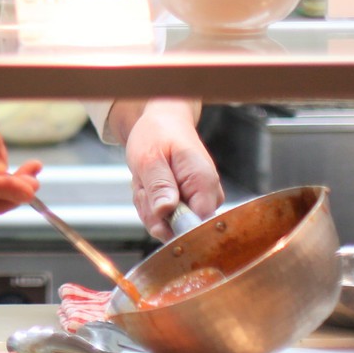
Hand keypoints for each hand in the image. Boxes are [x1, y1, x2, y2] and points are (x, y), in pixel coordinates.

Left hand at [121, 99, 223, 239]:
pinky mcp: (189, 206)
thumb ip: (159, 186)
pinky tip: (148, 186)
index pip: (196, 225)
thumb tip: (165, 212)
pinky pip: (163, 219)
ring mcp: (199, 203)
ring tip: (146, 181)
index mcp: (204, 183)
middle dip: (151, 211)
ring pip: (166, 225)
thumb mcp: (150, 157)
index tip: (153, 204)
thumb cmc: (158, 134)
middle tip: (144, 184)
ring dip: (147, 205)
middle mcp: (209, 197)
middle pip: (177, 229)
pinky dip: (149, 205)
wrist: (162, 124)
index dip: (169, 223)